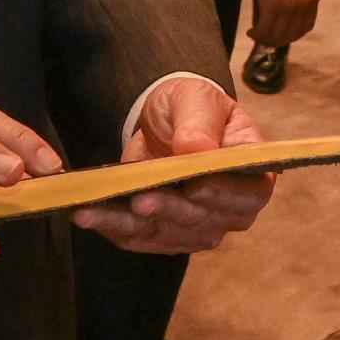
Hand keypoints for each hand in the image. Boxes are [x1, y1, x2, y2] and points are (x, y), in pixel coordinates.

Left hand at [76, 75, 274, 253]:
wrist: (168, 121)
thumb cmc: (194, 109)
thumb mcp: (198, 102)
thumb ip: (199, 126)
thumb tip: (196, 150)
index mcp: (251, 176)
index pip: (247, 196)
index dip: (223, 195)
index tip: (194, 187)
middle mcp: (228, 211)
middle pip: (203, 221)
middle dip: (168, 210)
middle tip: (140, 199)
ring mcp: (196, 228)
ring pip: (165, 233)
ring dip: (129, 224)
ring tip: (95, 211)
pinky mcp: (164, 234)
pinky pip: (138, 237)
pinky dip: (112, 227)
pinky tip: (88, 215)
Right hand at [250, 0, 323, 49]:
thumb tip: (282, 8)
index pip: (307, 25)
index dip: (294, 35)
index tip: (283, 37)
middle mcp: (305, 5)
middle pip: (292, 34)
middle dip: (279, 41)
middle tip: (267, 41)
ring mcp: (290, 8)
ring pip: (278, 34)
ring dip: (266, 40)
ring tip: (256, 37)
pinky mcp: (274, 7)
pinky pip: (265, 28)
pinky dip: (258, 34)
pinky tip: (251, 33)